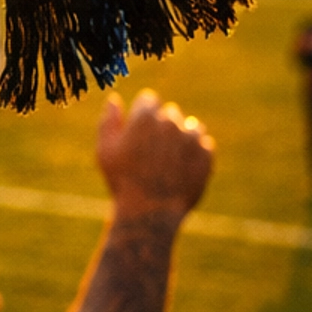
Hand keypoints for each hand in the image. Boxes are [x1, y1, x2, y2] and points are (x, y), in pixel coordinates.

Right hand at [97, 90, 212, 222]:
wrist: (150, 211)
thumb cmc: (122, 180)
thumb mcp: (105, 150)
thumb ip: (109, 121)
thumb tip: (115, 100)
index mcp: (145, 116)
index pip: (149, 100)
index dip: (142, 115)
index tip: (138, 133)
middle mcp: (171, 122)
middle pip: (169, 113)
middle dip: (162, 127)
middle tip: (152, 152)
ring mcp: (191, 138)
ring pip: (190, 127)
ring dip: (182, 138)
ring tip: (170, 160)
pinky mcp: (206, 154)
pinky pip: (204, 146)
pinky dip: (195, 155)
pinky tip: (182, 169)